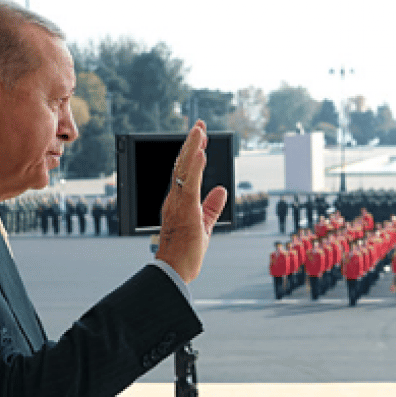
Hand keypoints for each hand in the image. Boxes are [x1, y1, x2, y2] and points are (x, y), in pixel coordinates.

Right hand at [155, 120, 227, 282]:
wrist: (173, 272)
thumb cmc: (185, 253)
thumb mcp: (204, 226)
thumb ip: (212, 207)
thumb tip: (222, 189)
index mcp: (179, 201)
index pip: (185, 171)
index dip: (193, 152)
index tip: (201, 136)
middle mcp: (175, 199)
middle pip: (182, 165)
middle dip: (192, 143)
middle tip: (200, 124)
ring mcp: (178, 204)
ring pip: (184, 171)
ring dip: (193, 149)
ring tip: (200, 131)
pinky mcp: (184, 211)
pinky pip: (190, 186)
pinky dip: (196, 169)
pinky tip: (202, 154)